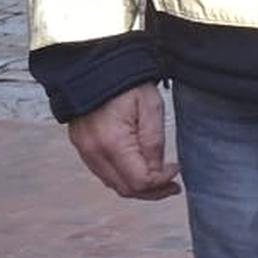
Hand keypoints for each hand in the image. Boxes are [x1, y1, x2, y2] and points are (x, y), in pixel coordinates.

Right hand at [66, 82, 180, 199]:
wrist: (94, 66)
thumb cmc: (125, 83)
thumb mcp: (150, 107)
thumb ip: (154, 141)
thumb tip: (157, 170)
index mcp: (112, 143)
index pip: (139, 182)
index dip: (161, 182)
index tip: (176, 170)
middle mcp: (94, 152)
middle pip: (126, 189)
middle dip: (153, 191)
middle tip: (173, 184)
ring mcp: (84, 151)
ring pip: (114, 184)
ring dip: (139, 186)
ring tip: (161, 179)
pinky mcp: (82, 147)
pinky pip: (103, 172)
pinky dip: (123, 176)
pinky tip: (140, 169)